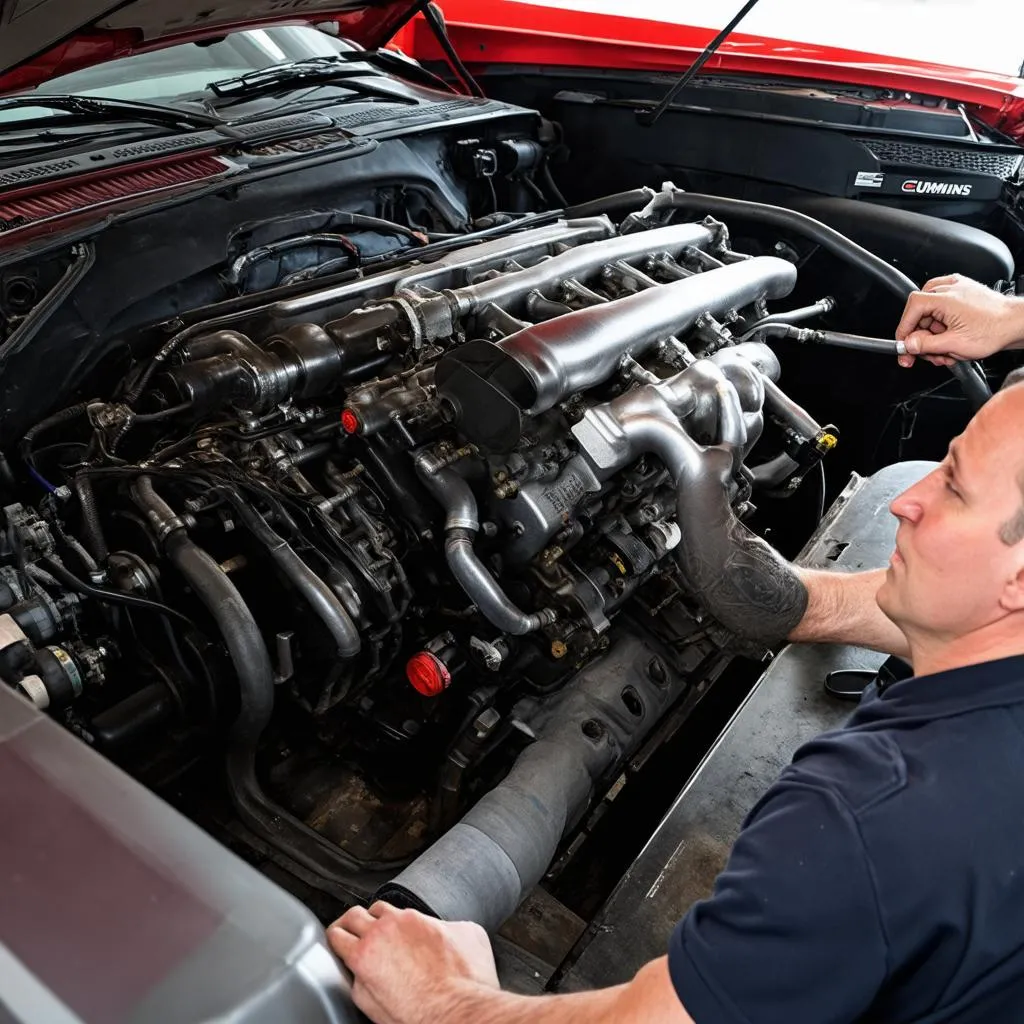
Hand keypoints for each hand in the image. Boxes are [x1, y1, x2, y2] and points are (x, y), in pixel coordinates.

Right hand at [328, 902, 498, 1023]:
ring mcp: (415, 920)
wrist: (462, 1011)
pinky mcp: (440, 920)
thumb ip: (360, 983)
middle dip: (352, 922)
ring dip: (384, 919)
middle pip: (357, 913)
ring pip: (388, 908)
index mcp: (367, 953)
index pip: (337, 933)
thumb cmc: (423, 1016)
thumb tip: (359, 973)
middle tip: (354, 931)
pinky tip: (425, 945)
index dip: (335, 937)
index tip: (338, 938)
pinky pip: (424, 917)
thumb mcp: (374, 1007)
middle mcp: (388, 929)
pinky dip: (419, 929)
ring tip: (388, 935)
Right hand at [894, 274, 1023, 367]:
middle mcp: (949, 287)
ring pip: (930, 312)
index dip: (904, 328)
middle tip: (927, 354)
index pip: (912, 308)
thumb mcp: (955, 344)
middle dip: (922, 337)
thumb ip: (926, 344)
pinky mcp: (962, 292)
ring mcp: (956, 288)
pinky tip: (949, 337)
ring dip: (933, 334)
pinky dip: (941, 324)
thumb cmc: (994, 329)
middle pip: (920, 312)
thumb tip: (907, 344)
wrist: (1016, 323)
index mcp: (945, 297)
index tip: (904, 344)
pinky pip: (941, 308)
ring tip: (945, 349)